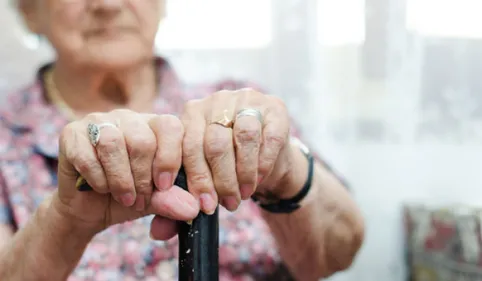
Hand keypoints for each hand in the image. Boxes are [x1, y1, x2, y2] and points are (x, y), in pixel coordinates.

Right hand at [54, 109, 199, 239]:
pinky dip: (98, 179)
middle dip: (142, 177)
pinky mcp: (71, 133)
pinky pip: (87, 155)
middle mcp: (129, 118)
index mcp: (155, 126)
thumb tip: (192, 210)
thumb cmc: (129, 198)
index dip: (169, 158)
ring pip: (113, 143)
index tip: (164, 186)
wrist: (89, 210)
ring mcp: (99, 121)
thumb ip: (172, 200)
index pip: (171, 126)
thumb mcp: (155, 201)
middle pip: (142, 139)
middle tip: (139, 199)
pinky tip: (101, 188)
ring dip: (120, 179)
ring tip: (124, 197)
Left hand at [181, 88, 293, 213]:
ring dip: (243, 173)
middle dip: (219, 180)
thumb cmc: (227, 167)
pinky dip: (262, 164)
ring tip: (242, 195)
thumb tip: (158, 232)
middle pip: (215, 142)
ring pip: (244, 136)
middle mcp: (217, 101)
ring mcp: (248, 100)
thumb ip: (179, 201)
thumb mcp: (202, 180)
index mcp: (192, 113)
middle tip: (224, 205)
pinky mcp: (275, 108)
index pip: (188, 143)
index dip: (194, 177)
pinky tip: (257, 180)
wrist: (265, 155)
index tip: (201, 205)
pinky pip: (269, 138)